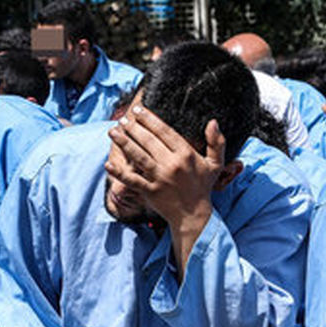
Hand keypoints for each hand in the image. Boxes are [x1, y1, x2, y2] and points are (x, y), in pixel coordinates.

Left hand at [106, 105, 222, 242]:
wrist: (193, 215)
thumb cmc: (202, 187)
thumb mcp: (216, 164)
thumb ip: (217, 142)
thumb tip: (213, 122)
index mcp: (186, 154)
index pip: (165, 131)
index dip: (150, 119)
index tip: (138, 110)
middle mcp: (171, 164)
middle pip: (148, 141)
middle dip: (133, 127)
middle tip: (123, 119)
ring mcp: (159, 178)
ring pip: (138, 156)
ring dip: (124, 142)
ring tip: (112, 132)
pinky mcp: (150, 191)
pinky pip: (132, 180)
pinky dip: (119, 173)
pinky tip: (108, 164)